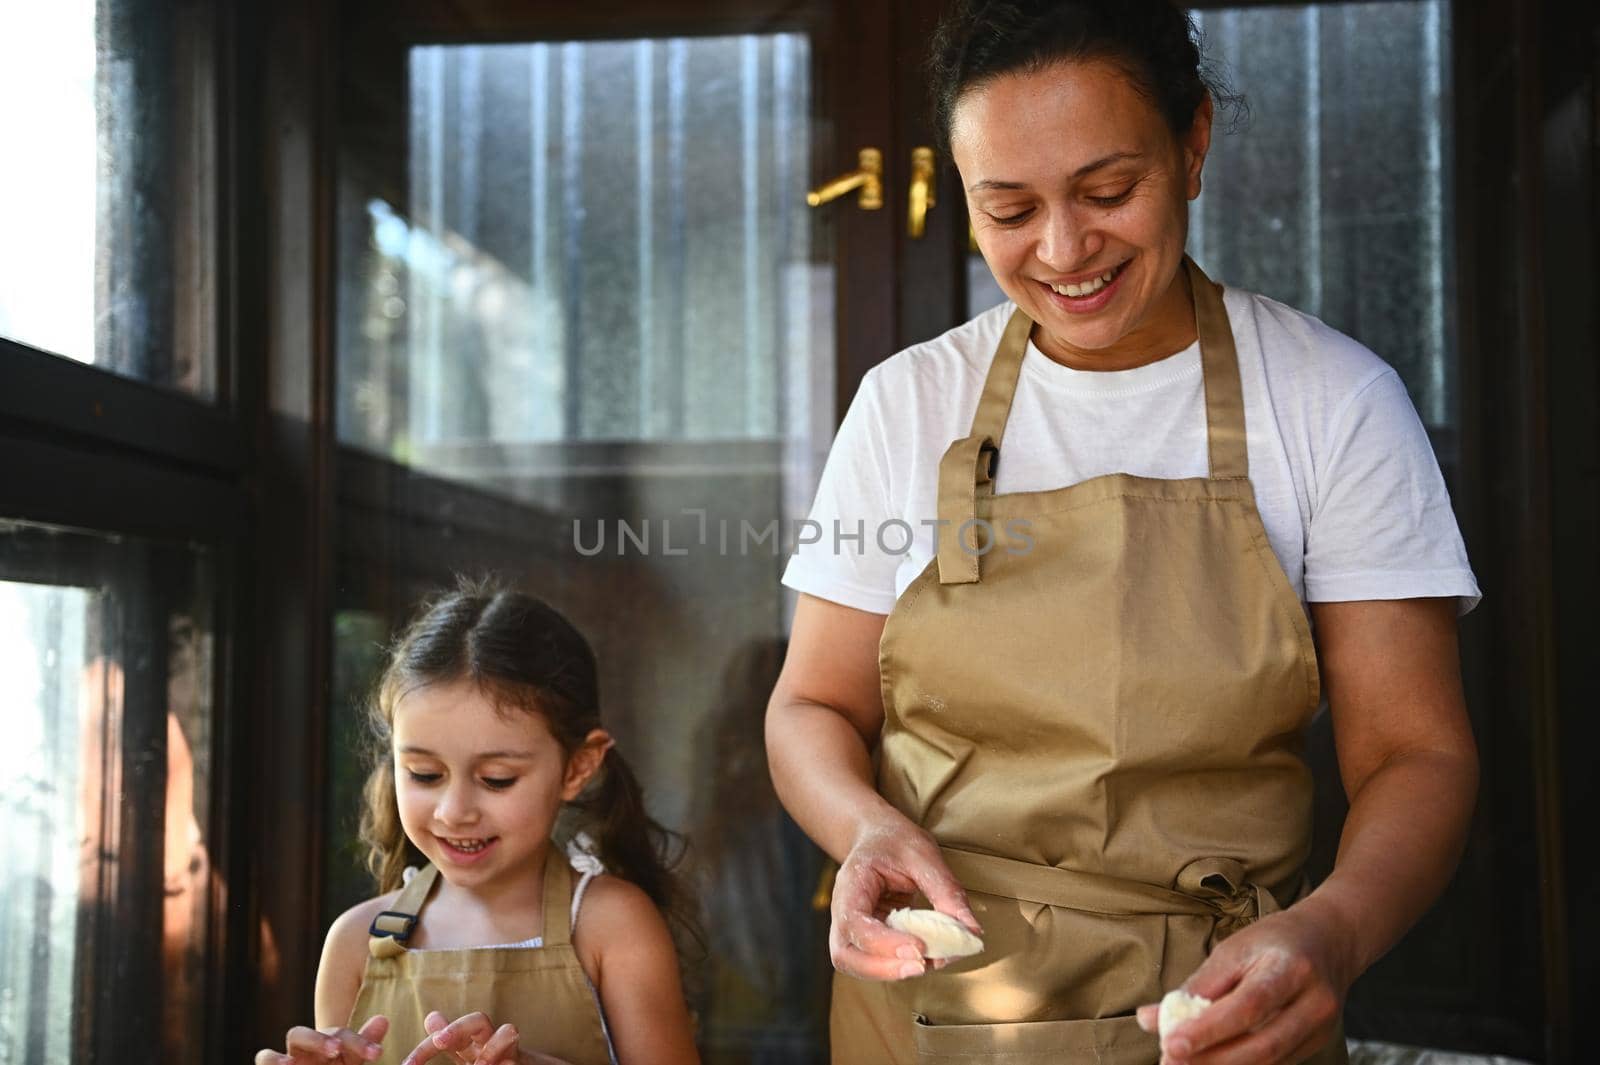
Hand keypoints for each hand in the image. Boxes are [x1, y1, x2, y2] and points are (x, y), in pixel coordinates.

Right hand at [255, 1016, 387, 1063]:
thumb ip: (363, 1046)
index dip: (359, 1043)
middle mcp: (305, 1049)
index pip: (341, 1036)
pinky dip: (272, 1060)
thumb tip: (383, 1019)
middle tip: (336, 1049)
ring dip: (288, 1051)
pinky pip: (265, 1059)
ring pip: (284, 1045)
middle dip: (319, 1039)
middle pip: (308, 1034)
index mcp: (327, 1044)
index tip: (377, 1053)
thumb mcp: (351, 1063)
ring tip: (293, 1063)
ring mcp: (288, 1060)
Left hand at [398, 1011, 572, 1064]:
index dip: (425, 1049)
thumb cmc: (499, 1061)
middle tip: (440, 1041)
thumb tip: (431, 1015)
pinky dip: (506, 1059)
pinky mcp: (525, 1060)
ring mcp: (512, 1051)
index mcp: (471, 1046)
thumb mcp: (470, 1055)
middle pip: (477, 1020)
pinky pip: (516, 1053)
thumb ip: (452, 1040)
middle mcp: (491, 1043)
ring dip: (493, 1046)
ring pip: (507, 1032)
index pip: (445, 1039)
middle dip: (457, 1028)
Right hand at [829, 816, 982, 980]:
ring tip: (928, 964)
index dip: (884, 943)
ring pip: (855, 964)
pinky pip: (875, 960)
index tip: (918, 947)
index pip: (854, 923)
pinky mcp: (867, 938)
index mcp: (851, 884)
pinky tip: (926, 957)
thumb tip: (972, 931)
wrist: (877, 837)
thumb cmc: (894, 841)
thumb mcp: (923, 855)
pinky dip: (899, 965)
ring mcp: (851, 927)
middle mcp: (843, 911)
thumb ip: (946, 891)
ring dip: (890, 972)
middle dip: (882, 969)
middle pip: (844, 954)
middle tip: (921, 966)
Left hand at [1135, 899, 1355, 1064]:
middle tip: (1170, 1062)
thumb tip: (1149, 1020)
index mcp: (1290, 968)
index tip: (1170, 1043)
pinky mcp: (1316, 1044)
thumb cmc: (1272, 942)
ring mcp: (1320, 1029)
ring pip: (1269, 1060)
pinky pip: (1274, 1064)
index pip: (1248, 1005)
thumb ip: (1196, 986)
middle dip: (1212, 1059)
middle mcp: (1314, 1002)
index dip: (1208, 1029)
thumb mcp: (1233, 950)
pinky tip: (1210, 1064)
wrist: (1329, 941)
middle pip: (1262, 1043)